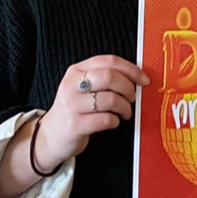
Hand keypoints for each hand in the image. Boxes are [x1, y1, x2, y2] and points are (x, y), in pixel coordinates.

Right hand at [35, 55, 149, 167]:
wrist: (52, 136)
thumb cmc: (75, 110)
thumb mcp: (83, 88)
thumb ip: (104, 78)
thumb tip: (137, 78)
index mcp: (76, 71)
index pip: (108, 61)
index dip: (131, 69)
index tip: (144, 79)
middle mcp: (72, 84)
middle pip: (109, 76)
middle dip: (128, 87)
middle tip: (132, 97)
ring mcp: (72, 104)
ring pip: (110, 99)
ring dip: (124, 107)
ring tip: (124, 113)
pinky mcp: (75, 124)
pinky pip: (105, 119)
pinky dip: (115, 121)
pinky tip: (113, 122)